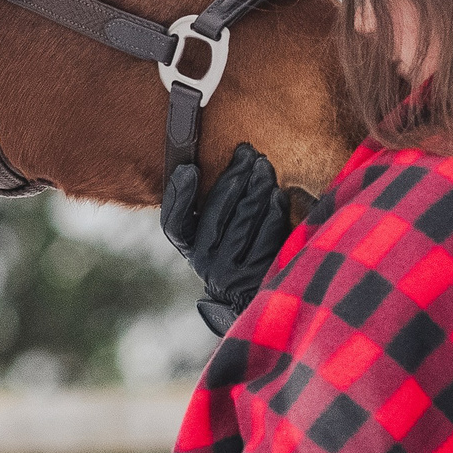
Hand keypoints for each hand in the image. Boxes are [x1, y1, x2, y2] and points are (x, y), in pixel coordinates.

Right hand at [179, 143, 295, 334]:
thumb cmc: (237, 252)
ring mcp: (229, 272)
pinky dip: (274, 213)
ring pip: (243, 221)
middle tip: (247, 153)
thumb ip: (214, 207)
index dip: (180, 195)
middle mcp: (204, 261)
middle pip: (216, 213)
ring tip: (265, 166)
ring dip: (256, 188)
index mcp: (190, 247)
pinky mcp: (256, 276)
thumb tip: (229, 163)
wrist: (253, 299)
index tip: (189, 168)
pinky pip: (266, 237)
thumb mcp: (218, 234)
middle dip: (233, 177)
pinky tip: (278, 195)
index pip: (175, 223)